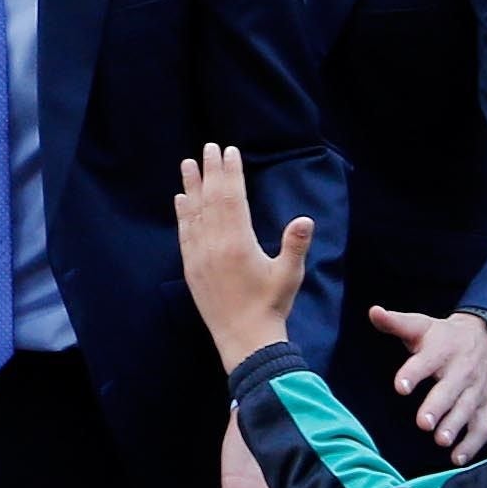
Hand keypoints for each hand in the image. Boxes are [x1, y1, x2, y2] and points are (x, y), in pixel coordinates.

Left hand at [171, 140, 310, 368]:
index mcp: (238, 242)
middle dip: (210, 171)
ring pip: (194, 213)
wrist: (244, 339)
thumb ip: (295, 245)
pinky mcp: (191, 268)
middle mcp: (214, 245)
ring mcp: (199, 256)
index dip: (230, 172)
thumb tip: (306, 219)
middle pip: (211, 199)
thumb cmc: (271, 306)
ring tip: (188, 164)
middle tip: (208, 147)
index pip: (232, 197)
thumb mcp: (289, 275)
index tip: (229, 151)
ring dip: (191, 186)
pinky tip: (180, 200)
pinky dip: (182, 214)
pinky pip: (184, 233)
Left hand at [370, 306, 486, 462]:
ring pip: (467, 409)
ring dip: (455, 425)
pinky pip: (481, 427)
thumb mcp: (421, 325)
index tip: (401, 386)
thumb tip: (373, 312)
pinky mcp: (485, 405)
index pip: (426, 361)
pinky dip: (472, 444)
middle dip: (438, 406)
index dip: (413, 373)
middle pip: (450, 389)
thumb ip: (395, 323)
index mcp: (441, 349)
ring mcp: (475, 389)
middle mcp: (460, 370)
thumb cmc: (443, 336)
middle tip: (423, 423)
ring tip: (441, 441)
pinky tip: (457, 459)